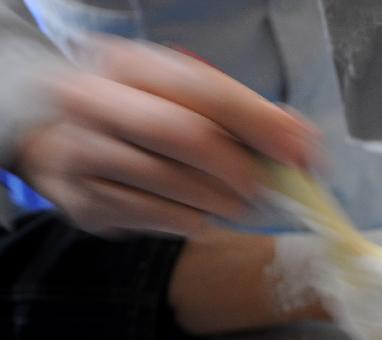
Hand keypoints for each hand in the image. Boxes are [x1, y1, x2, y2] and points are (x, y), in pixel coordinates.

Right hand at [13, 37, 319, 238]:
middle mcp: (95, 101)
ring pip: (168, 182)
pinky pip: (154, 216)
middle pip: (184, 135)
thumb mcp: (185, 98)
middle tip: (263, 189)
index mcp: (129, 64)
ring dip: (219, 202)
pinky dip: (192, 222)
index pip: (205, 90)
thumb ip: (246, 116)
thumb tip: (307, 145)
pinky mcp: (83, 200)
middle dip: (237, 168)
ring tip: (239, 206)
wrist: (64, 142)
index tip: (299, 153)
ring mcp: (81, 152)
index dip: (259, 123)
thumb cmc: (142, 117)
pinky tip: (203, 217)